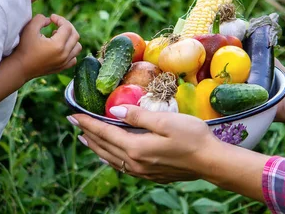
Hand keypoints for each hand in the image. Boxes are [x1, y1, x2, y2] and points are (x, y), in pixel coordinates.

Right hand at [14, 14, 81, 78]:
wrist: (19, 68)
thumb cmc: (23, 48)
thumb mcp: (29, 29)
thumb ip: (40, 19)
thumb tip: (50, 20)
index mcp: (58, 45)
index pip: (67, 27)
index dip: (60, 19)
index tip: (51, 17)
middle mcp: (64, 55)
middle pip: (75, 35)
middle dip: (67, 26)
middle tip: (57, 24)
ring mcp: (64, 63)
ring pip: (77, 47)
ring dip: (71, 38)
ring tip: (58, 36)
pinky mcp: (62, 68)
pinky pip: (74, 58)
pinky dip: (71, 51)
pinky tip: (60, 48)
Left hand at [71, 105, 219, 182]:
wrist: (211, 161)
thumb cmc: (192, 136)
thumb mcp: (165, 120)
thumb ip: (138, 116)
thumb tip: (114, 109)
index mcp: (136, 147)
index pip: (105, 132)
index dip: (88, 123)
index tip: (73, 114)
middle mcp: (135, 162)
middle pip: (104, 147)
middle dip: (88, 134)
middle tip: (75, 123)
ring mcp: (142, 171)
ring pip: (111, 158)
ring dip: (96, 147)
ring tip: (86, 139)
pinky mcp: (150, 174)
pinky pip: (122, 165)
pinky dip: (110, 157)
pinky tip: (110, 154)